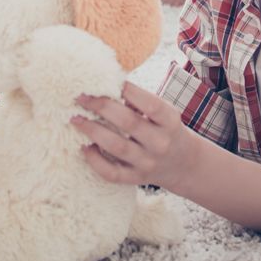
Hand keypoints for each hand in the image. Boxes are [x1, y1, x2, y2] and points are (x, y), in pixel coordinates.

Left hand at [72, 82, 202, 191]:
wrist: (184, 165)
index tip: (107, 81)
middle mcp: (160, 143)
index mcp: (170, 122)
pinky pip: (112, 173)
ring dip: (93, 131)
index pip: (150, 104)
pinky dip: (95, 161)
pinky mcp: (136, 179)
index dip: (129, 91)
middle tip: (81, 97)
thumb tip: (108, 88)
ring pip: (116, 147)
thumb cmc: (167, 130)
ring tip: (76, 119)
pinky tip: (84, 147)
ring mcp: (148, 163)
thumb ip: (141, 102)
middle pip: (128, 122)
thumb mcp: (165, 113)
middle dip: (101, 107)